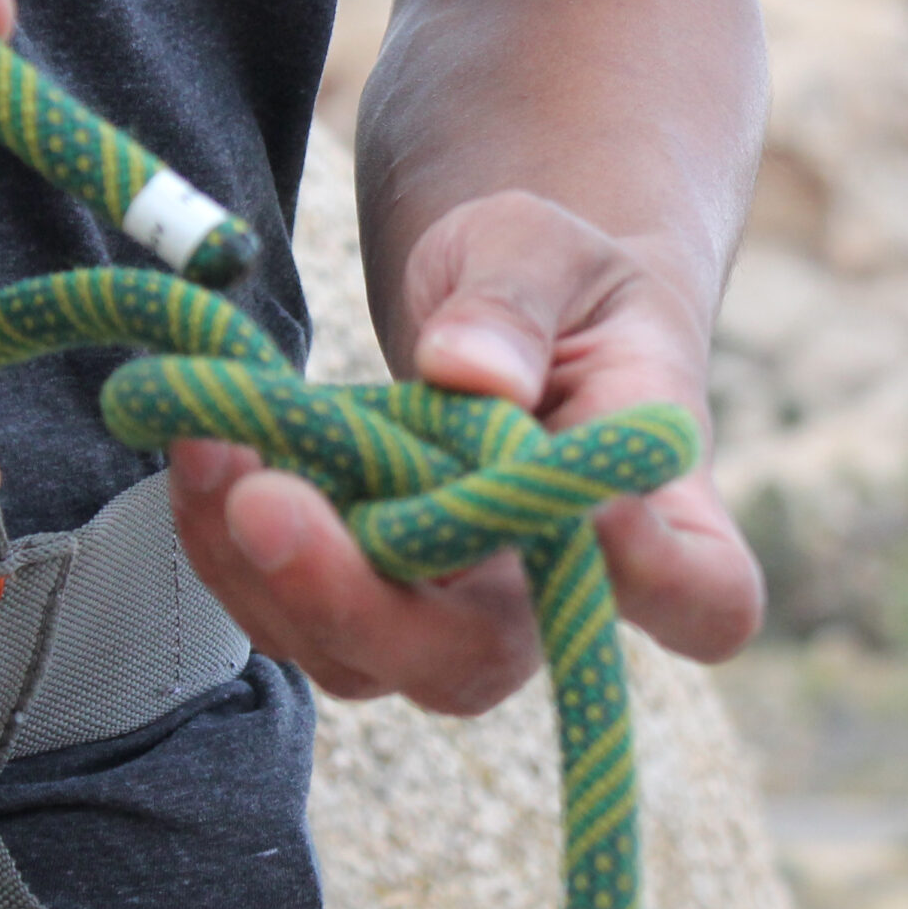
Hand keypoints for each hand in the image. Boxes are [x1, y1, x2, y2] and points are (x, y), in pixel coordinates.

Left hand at [169, 191, 762, 715]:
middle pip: (480, 660)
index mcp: (664, 509)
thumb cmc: (552, 280)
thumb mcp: (545, 248)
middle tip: (270, 504)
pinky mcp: (362, 600)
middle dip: (362, 604)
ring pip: (362, 657)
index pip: (706, 599)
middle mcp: (559, 595)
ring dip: (265, 572)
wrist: (496, 303)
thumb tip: (466, 367)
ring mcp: (452, 613)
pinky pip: (288, 614)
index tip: (591, 514)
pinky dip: (224, 544)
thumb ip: (515, 299)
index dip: (662, 585)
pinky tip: (202, 452)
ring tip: (212, 447)